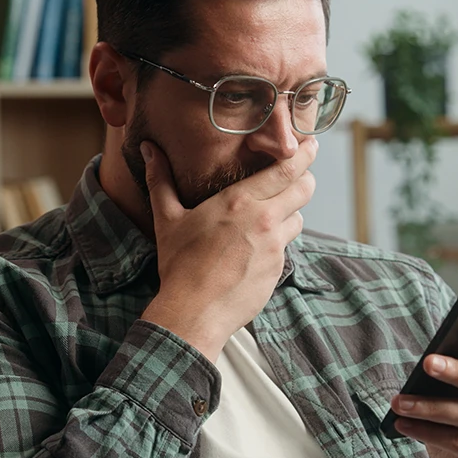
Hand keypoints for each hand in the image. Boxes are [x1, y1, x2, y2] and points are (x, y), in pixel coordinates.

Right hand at [140, 139, 316, 361]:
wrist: (194, 312)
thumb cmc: (179, 265)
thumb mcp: (168, 219)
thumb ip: (161, 181)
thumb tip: (148, 149)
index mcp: (240, 201)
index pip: (286, 169)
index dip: (303, 155)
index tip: (310, 145)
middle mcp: (264, 219)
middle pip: (304, 188)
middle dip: (306, 179)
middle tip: (301, 175)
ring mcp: (275, 246)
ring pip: (298, 219)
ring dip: (291, 214)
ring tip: (272, 217)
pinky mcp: (278, 269)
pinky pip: (286, 248)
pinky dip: (278, 243)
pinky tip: (258, 250)